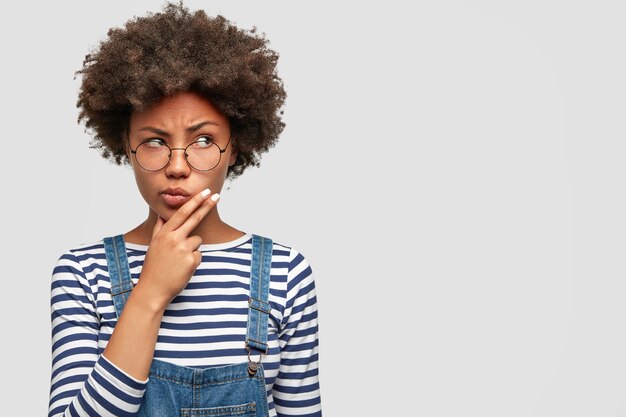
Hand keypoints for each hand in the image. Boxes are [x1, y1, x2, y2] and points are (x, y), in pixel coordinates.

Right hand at [137, 188, 218, 308]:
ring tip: (179, 260)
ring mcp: (183, 249)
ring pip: (198, 241)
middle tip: (217, 195)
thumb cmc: (153, 267)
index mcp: (164, 233)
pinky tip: (183, 268)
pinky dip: (193, 260)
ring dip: (192, 248)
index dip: (194, 201)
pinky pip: (199, 255)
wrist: (153, 289)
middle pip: (195, 218)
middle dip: (207, 205)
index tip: (205, 192)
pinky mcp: (192, 261)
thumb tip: (162, 216)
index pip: (182, 213)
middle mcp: (174, 238)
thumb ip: (159, 229)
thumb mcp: (153, 245)